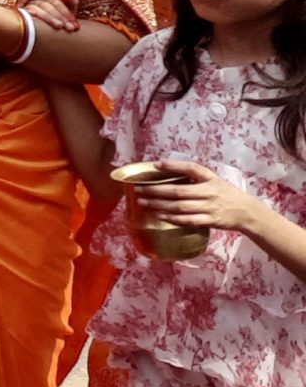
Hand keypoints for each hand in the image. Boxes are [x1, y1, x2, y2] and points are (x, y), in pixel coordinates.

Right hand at [24, 0, 82, 34]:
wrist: (41, 35)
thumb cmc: (56, 22)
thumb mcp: (66, 14)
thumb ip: (71, 2)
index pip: (56, 2)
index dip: (66, 12)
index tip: (75, 23)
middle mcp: (36, 1)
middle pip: (48, 5)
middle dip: (60, 16)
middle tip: (70, 28)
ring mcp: (29, 8)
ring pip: (39, 9)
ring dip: (50, 18)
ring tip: (59, 26)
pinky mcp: (22, 15)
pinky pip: (30, 14)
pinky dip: (38, 18)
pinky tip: (42, 25)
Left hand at [135, 161, 270, 239]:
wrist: (247, 212)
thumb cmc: (225, 193)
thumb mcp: (213, 179)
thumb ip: (194, 175)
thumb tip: (165, 168)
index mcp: (210, 179)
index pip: (192, 169)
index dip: (174, 166)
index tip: (156, 164)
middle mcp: (209, 192)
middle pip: (179, 191)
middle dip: (156, 190)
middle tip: (138, 190)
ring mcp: (210, 207)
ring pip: (180, 207)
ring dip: (160, 205)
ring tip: (143, 202)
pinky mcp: (211, 221)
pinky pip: (189, 220)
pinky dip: (173, 218)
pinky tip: (160, 216)